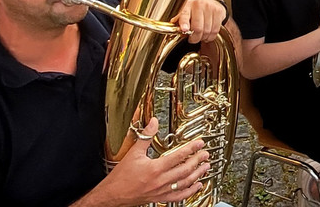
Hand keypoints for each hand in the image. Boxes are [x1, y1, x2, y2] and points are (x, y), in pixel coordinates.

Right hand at [78, 117, 210, 206]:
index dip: (191, 148)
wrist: (113, 195)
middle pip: (185, 170)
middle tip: (205, 154)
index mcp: (155, 168)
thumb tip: (154, 122)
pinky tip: (197, 186)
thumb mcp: (133, 153)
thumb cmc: (121, 177)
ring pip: (184, 183)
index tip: (199, 143)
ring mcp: (162, 191)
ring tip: (206, 167)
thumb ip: (145, 137)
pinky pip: (179, 196)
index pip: (178, 156)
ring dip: (197, 175)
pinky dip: (190, 191)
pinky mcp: (160, 198)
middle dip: (197, 161)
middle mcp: (160, 181)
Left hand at [174, 0, 225, 43]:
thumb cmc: (195, 10)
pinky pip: (215, 30)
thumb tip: (175, 28)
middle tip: (193, 39)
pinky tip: (208, 35)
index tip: (184, 29)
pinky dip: (211, 36)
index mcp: (188, 5)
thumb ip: (180, 20)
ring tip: (201, 36)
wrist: (210, 2)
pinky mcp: (218, 11)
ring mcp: (210, 7)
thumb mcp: (185, 12)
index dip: (184, 23)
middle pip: (198, 27)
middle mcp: (199, 5)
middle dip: (195, 38)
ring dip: (204, 38)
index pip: (185, 15)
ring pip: (207, 30)